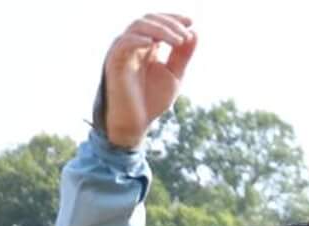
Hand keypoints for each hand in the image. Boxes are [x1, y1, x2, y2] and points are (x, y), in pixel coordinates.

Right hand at [98, 13, 195, 150]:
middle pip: (148, 20)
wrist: (136, 123)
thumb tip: (194, 33)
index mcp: (147, 46)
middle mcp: (134, 45)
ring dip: (160, 30)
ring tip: (178, 41)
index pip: (157, 22)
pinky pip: (123, 44)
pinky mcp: (114, 63)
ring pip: (137, 27)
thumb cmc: (152, 100)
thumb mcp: (174, 75)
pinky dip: (138, 40)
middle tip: (185, 35)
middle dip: (169, 23)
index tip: (191, 22)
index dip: (173, 18)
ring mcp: (123, 52)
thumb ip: (183, 55)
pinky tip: (153, 44)